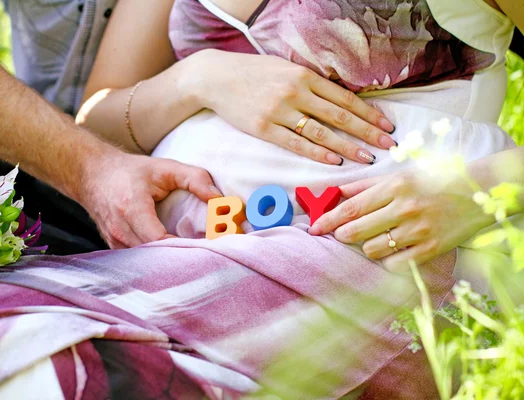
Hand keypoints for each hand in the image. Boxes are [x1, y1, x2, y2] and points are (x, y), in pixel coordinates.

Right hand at [78, 149, 221, 248]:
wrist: (92, 175)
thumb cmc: (130, 171)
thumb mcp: (165, 167)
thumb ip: (195, 179)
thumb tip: (219, 199)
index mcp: (132, 208)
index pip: (160, 240)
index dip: (184, 247)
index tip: (207, 246)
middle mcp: (121, 230)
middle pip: (155, 257)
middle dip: (182, 257)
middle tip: (207, 255)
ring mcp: (115, 242)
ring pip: (147, 264)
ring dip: (170, 261)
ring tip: (193, 256)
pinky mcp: (115, 249)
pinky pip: (139, 262)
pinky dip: (157, 261)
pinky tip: (174, 255)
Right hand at [190, 49, 396, 164]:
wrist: (217, 78)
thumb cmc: (254, 72)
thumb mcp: (286, 68)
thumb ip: (310, 83)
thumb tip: (338, 99)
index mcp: (304, 76)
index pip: (344, 98)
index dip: (368, 113)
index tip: (386, 125)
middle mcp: (296, 93)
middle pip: (339, 116)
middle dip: (367, 132)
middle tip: (388, 145)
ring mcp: (279, 111)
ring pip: (321, 133)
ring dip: (347, 146)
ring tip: (367, 157)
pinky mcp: (264, 128)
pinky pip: (296, 144)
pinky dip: (317, 154)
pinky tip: (335, 161)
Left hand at [308, 171, 494, 270]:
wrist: (480, 191)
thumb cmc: (435, 179)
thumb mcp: (400, 174)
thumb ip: (366, 185)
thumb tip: (335, 193)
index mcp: (395, 187)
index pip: (350, 208)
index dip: (327, 220)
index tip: (314, 227)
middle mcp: (405, 209)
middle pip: (355, 231)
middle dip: (342, 235)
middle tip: (341, 234)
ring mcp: (418, 231)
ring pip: (372, 249)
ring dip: (366, 246)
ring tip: (375, 237)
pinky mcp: (431, 249)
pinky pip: (394, 264)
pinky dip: (387, 260)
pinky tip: (391, 250)